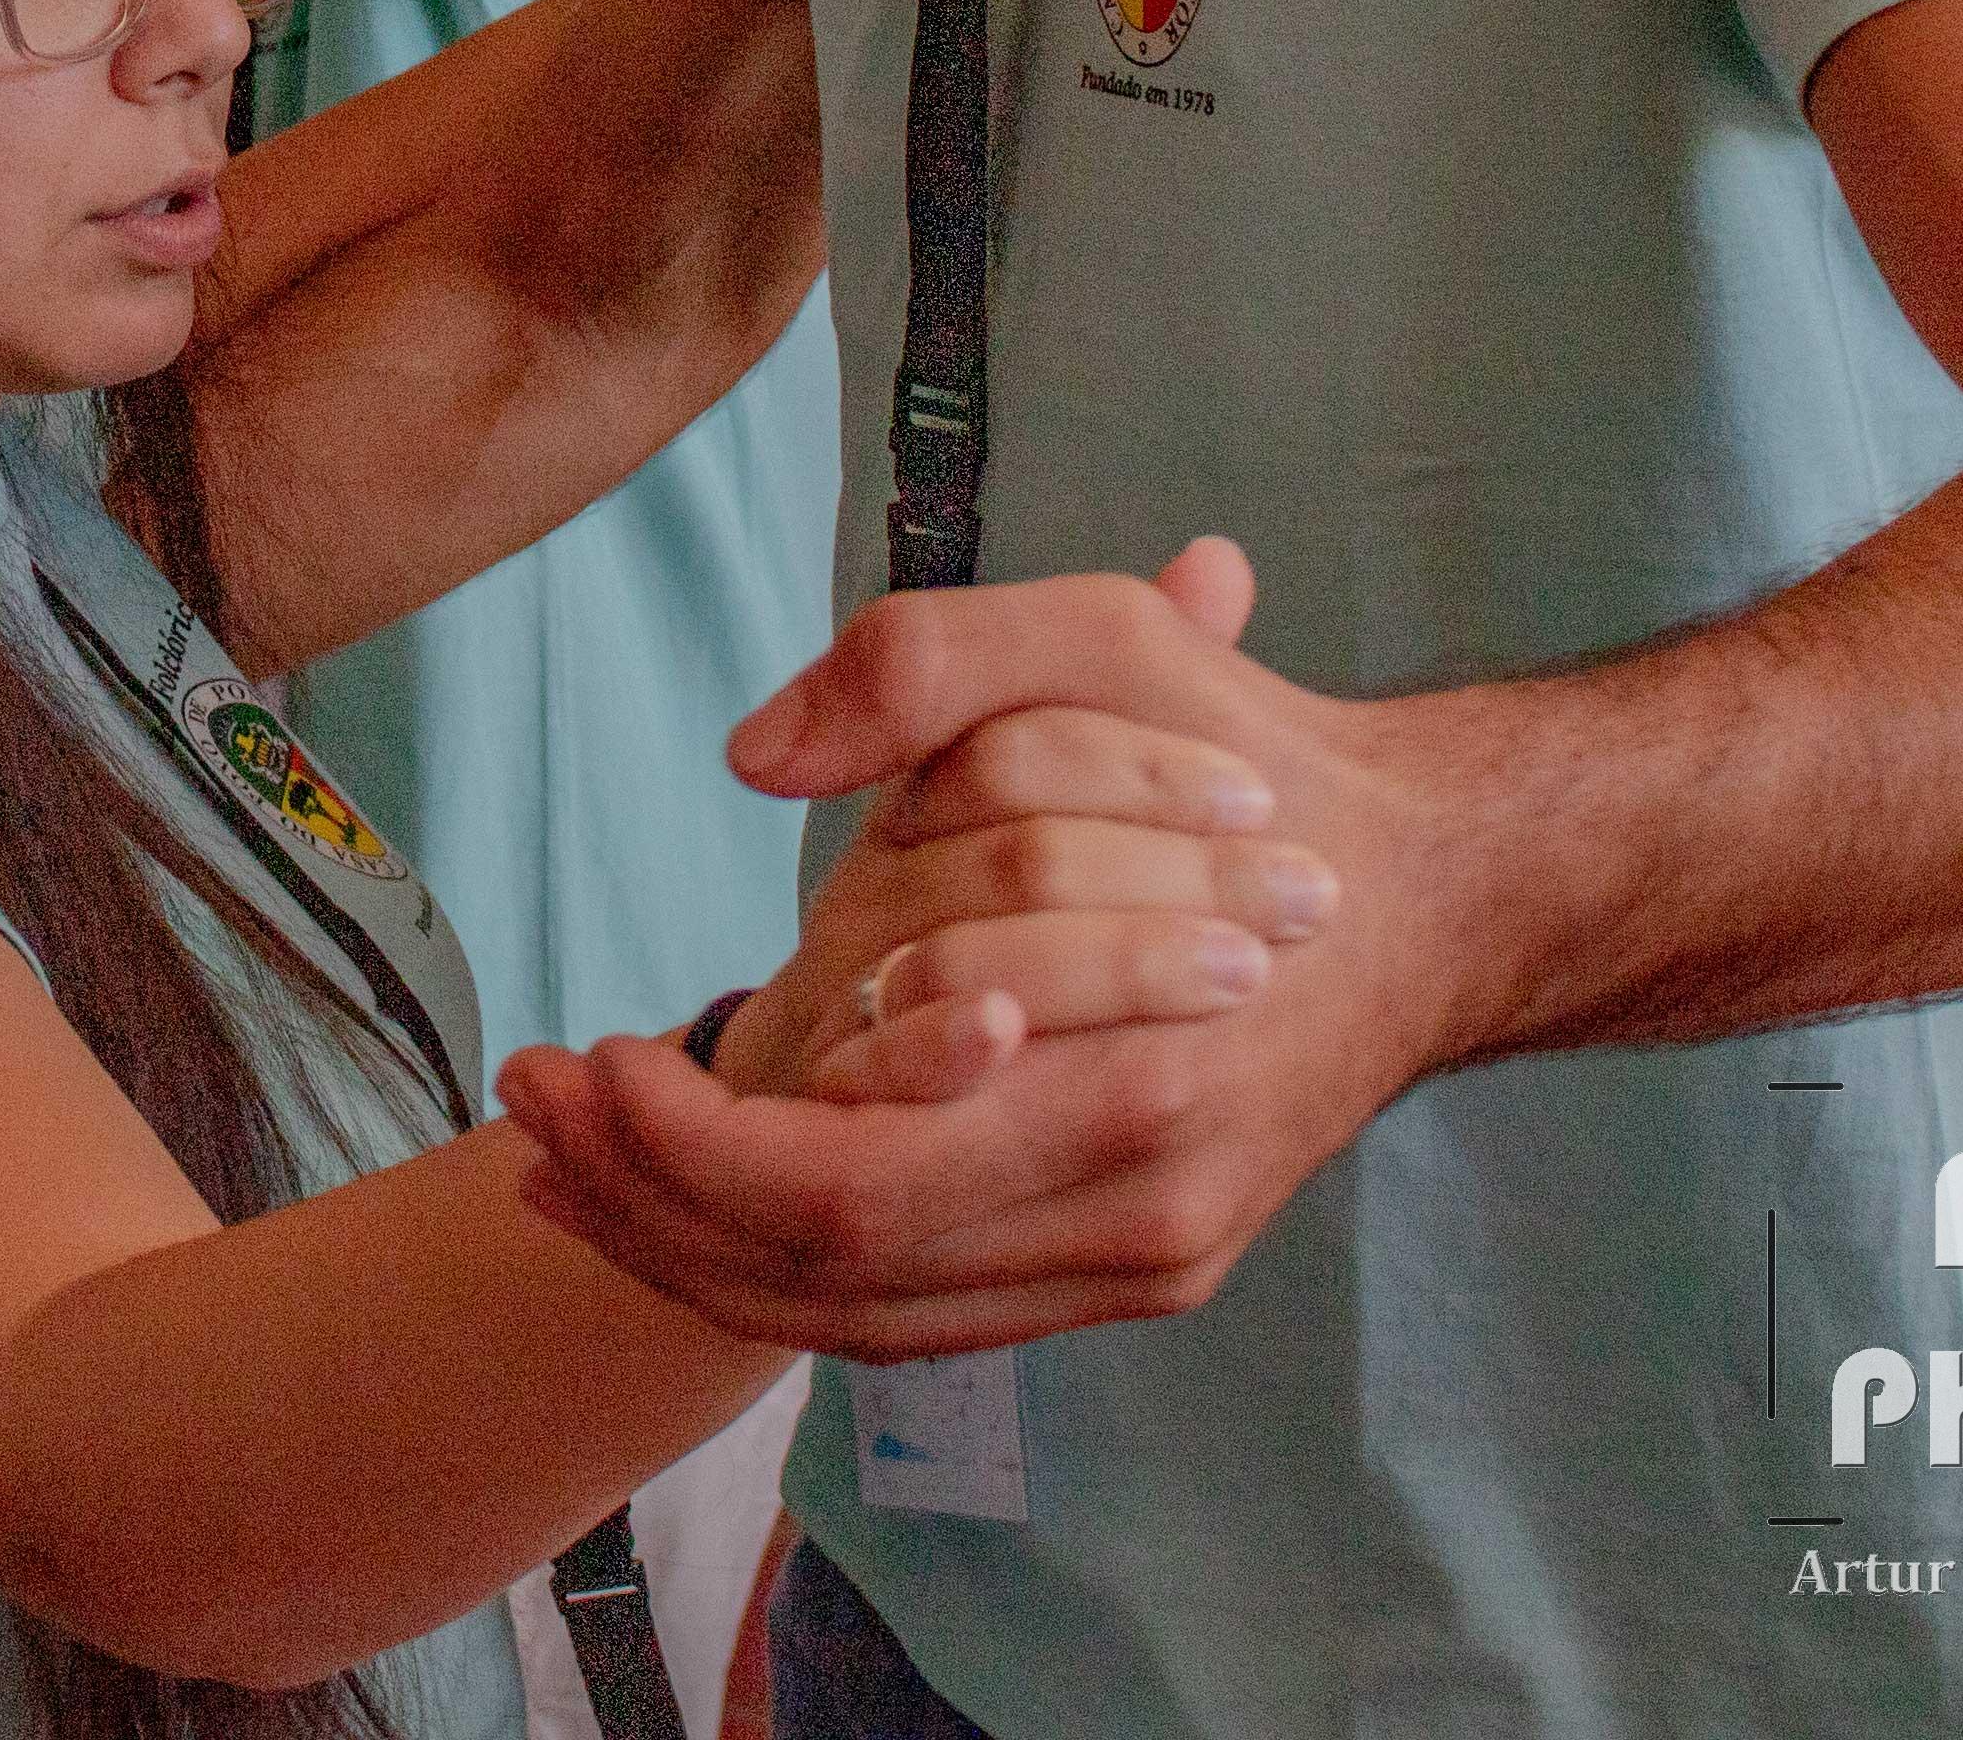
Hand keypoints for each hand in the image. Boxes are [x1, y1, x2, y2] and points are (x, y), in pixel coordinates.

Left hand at [497, 553, 1486, 1357]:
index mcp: (1134, 1085)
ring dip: (694, 1249)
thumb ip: (923, 665)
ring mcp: (1143, 1265)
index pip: (850, 1187)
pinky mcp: (1133, 1275)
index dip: (688, 1148)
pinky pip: (921, 1314)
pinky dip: (785, 1270)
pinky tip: (683, 1201)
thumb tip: (755, 756)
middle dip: (654, 1203)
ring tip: (562, 1161)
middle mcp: (1141, 1215)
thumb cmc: (1253, 758)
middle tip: (525, 1109)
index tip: (580, 1053)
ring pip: (865, 1322)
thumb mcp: (1101, 639)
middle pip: (835, 1280)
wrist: (1436, 895)